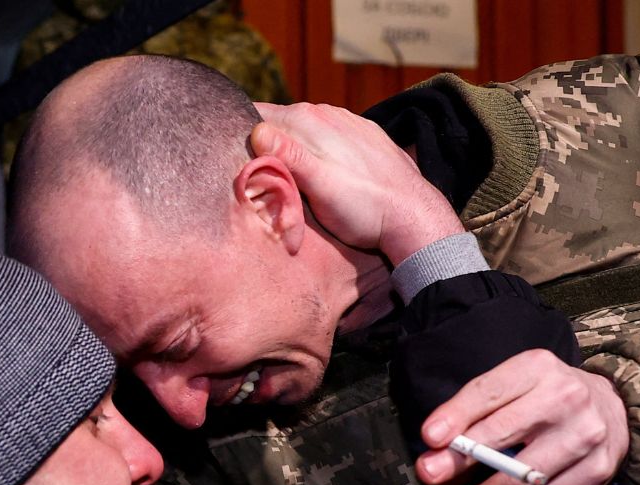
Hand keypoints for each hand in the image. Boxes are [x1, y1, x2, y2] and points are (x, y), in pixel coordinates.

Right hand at [250, 101, 461, 263]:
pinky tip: (315, 171)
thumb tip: (256, 131)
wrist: (413, 215)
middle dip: (261, 143)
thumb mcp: (320, 188)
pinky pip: (324, 136)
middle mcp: (325, 113)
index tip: (226, 161)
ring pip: (301, 129)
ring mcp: (345, 122)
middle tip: (250, 176)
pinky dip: (312, 149)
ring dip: (287, 147)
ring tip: (279, 176)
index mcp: (307, 121)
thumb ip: (288, 158)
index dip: (238, 136)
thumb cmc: (364, 209)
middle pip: (277, 122)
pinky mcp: (361, 135)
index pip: (256, 116)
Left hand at [412, 350, 628, 484]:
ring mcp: (585, 435)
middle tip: (430, 476)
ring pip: (524, 476)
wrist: (610, 409)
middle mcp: (566, 398)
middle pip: (504, 432)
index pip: (490, 391)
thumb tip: (436, 446)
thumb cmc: (545, 398)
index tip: (430, 437)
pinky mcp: (596, 470)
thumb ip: (477, 409)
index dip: (458, 414)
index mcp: (538, 368)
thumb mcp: (515, 385)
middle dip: (462, 459)